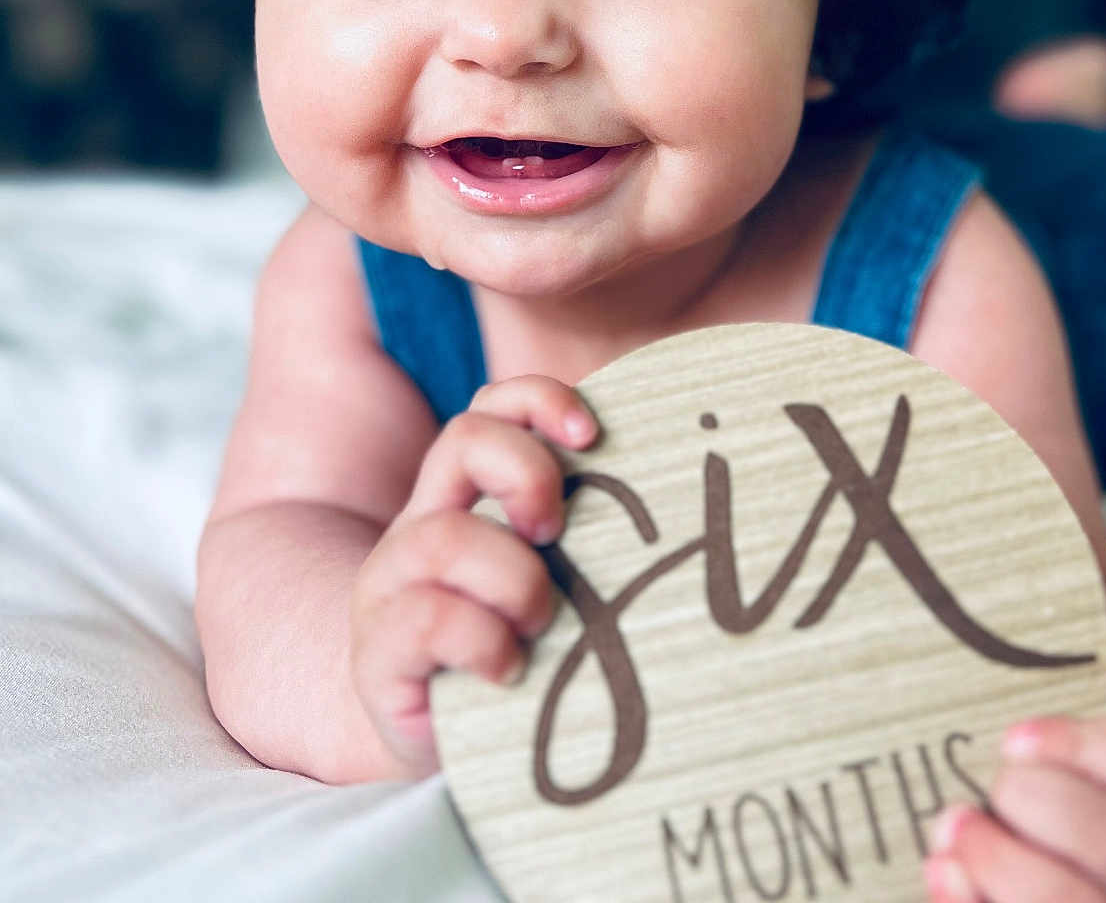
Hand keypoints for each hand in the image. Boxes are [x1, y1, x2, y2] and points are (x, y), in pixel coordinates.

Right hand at [349, 375, 599, 775]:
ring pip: (445, 536)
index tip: (593, 433)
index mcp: (462, 497)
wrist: (433, 747)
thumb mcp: (553, 583)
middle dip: (528, 473)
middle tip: (558, 533)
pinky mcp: (377, 652)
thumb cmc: (518, 656)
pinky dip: (484, 641)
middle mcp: (420, 524)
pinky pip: (428, 618)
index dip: (540, 401)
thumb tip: (686, 507)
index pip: (490, 408)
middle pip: (463, 438)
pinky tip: (511, 669)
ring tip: (541, 623)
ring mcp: (390, 585)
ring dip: (515, 578)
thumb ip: (582, 539)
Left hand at [925, 637, 1105, 900]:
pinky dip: (971, 901)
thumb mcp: (1055, 701)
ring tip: (952, 830)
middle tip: (990, 784)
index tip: (1015, 736)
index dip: (1085, 746)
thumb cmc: (1021, 769)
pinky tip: (946, 874)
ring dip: (1005, 864)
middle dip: (1040, 806)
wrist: (967, 824)